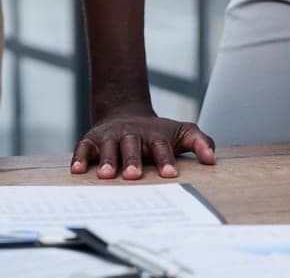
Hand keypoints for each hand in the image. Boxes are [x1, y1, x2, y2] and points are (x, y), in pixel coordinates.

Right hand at [70, 108, 216, 179]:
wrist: (126, 113)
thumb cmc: (158, 132)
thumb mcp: (182, 132)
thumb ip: (200, 142)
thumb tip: (212, 159)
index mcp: (154, 134)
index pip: (162, 146)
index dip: (166, 159)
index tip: (171, 174)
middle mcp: (131, 133)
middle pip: (132, 145)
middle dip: (132, 160)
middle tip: (132, 176)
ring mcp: (111, 135)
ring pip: (107, 146)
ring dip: (106, 160)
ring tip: (105, 176)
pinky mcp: (92, 139)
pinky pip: (83, 147)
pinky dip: (79, 157)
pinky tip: (77, 170)